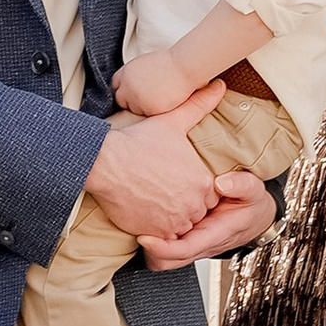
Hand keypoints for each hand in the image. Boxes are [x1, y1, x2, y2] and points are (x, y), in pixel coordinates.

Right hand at [82, 94, 222, 242]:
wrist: (106, 162)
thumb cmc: (138, 142)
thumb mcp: (173, 120)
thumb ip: (200, 105)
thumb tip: (219, 85)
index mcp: (202, 181)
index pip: (209, 193)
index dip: (194, 187)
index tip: (177, 180)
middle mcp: (193, 204)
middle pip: (196, 211)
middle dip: (185, 204)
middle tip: (164, 191)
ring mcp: (174, 220)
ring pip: (181, 225)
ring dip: (172, 218)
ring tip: (155, 201)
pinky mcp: (156, 233)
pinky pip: (165, 239)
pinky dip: (158, 229)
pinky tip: (146, 210)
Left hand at [114, 45, 196, 118]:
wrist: (184, 67)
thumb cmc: (170, 63)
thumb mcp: (146, 64)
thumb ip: (135, 75)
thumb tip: (133, 83)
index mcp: (126, 72)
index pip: (115, 85)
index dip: (123, 89)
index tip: (130, 91)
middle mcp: (127, 86)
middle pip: (120, 99)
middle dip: (130, 100)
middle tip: (144, 98)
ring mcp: (136, 98)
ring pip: (134, 108)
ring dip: (143, 106)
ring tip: (158, 97)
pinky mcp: (147, 109)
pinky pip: (146, 114)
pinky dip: (153, 110)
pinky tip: (163, 101)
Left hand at [142, 167, 274, 269]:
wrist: (256, 217)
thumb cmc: (251, 204)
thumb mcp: (253, 190)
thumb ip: (241, 184)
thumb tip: (220, 183)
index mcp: (215, 235)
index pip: (184, 250)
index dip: (162, 248)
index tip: (143, 237)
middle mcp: (200, 245)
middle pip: (167, 262)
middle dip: (149, 251)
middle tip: (133, 227)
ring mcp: (191, 244)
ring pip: (162, 259)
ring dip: (149, 247)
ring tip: (137, 223)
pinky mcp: (185, 239)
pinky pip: (165, 248)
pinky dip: (154, 239)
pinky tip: (147, 219)